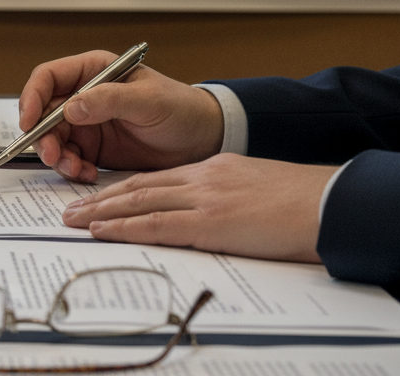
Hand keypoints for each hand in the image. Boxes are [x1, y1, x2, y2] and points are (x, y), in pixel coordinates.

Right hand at [18, 50, 225, 181]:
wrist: (203, 140)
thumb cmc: (181, 108)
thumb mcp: (148, 100)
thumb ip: (109, 99)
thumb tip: (70, 107)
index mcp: (93, 72)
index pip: (48, 78)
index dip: (32, 97)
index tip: (29, 122)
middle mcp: (84, 96)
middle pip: (43, 113)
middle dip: (43, 136)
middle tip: (54, 155)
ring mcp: (87, 124)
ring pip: (53, 139)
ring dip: (58, 156)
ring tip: (75, 168)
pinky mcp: (94, 149)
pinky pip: (69, 159)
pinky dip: (73, 169)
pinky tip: (88, 174)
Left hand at [62, 154, 334, 262]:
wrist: (330, 203)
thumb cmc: (301, 202)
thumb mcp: (255, 188)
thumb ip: (226, 194)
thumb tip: (210, 213)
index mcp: (212, 168)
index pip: (156, 178)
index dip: (121, 188)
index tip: (97, 198)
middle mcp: (202, 178)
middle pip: (137, 186)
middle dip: (99, 199)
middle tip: (68, 210)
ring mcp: (204, 198)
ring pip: (138, 201)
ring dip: (100, 213)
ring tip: (71, 220)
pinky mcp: (210, 221)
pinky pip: (156, 223)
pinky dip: (123, 226)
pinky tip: (101, 230)